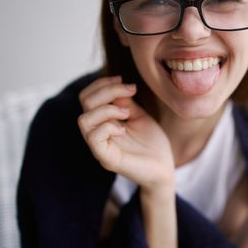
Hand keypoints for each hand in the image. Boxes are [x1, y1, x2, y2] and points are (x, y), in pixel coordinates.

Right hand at [77, 76, 174, 191]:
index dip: (102, 84)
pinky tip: (125, 128)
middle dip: (106, 90)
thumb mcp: (139, 115)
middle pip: (84, 102)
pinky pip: (94, 138)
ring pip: (84, 120)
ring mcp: (99, 147)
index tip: (123, 80)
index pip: (87, 96)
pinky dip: (109, 126)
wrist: (164, 167)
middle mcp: (97, 133)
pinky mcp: (107, 159)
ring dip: (107, 109)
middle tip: (131, 91)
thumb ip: (125, 102)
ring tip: (127, 112)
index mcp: (102, 121)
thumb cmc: (152, 142)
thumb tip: (116, 85)